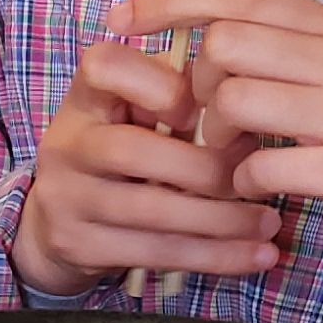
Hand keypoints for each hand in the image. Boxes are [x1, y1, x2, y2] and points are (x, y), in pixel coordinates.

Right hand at [13, 35, 283, 294]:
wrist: (54, 219)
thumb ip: (181, 99)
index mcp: (85, 97)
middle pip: (132, 151)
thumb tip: (246, 118)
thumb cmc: (120, 151)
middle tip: (254, 179)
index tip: (198, 110)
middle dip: (205, 169)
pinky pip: (154, 252)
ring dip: (220, 220)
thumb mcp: (136, 114)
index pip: (105, 66)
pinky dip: (213, 255)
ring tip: (267, 222)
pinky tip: (254, 256)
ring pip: (149, 210)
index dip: (159, 85)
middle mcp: (66, 143)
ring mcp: (65, 198)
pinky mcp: (78, 245)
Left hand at [112, 0, 322, 295]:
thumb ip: (288, 57)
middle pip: (228, 42)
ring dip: (219, 141)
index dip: (172, 0)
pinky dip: (245, 184)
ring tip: (240, 161)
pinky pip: (263, 166)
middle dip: (199, 88)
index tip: (123, 17)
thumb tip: (202, 33)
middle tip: (215, 125)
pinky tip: (265, 191)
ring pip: (237, 100)